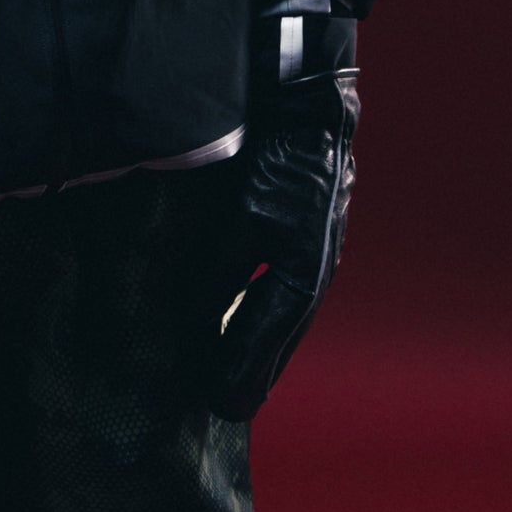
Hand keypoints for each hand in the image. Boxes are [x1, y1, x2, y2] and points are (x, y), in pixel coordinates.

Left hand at [204, 62, 358, 420]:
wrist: (309, 105)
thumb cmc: (280, 157)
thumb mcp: (244, 217)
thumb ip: (221, 268)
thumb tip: (198, 316)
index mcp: (304, 273)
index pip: (269, 339)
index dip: (242, 372)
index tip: (219, 406)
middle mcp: (314, 267)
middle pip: (280, 334)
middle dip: (252, 368)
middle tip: (225, 406)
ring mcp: (313, 248)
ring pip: (281, 310)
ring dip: (257, 340)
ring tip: (231, 371)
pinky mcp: (302, 227)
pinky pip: (279, 281)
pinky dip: (259, 305)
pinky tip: (239, 309)